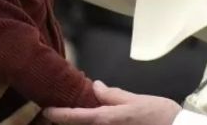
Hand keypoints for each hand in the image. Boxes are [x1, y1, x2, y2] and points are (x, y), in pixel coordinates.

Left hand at [43, 81, 181, 124]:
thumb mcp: (136, 100)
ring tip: (76, 116)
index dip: (59, 115)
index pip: (76, 117)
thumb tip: (95, 86)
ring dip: (83, 124)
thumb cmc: (160, 115)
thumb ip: (113, 95)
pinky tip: (96, 120)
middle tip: (60, 112)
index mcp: (108, 119)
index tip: (46, 111)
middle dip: (69, 122)